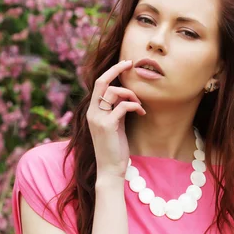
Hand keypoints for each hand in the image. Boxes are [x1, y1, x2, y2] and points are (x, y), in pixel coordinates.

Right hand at [86, 59, 145, 179]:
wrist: (110, 169)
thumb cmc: (115, 148)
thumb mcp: (115, 125)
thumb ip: (116, 110)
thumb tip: (126, 96)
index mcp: (93, 111)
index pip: (99, 83)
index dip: (112, 71)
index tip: (126, 64)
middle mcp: (92, 112)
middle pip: (101, 81)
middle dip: (117, 69)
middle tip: (131, 63)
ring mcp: (98, 118)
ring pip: (113, 92)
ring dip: (131, 94)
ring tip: (140, 104)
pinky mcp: (107, 126)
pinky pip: (123, 106)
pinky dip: (135, 106)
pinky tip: (142, 112)